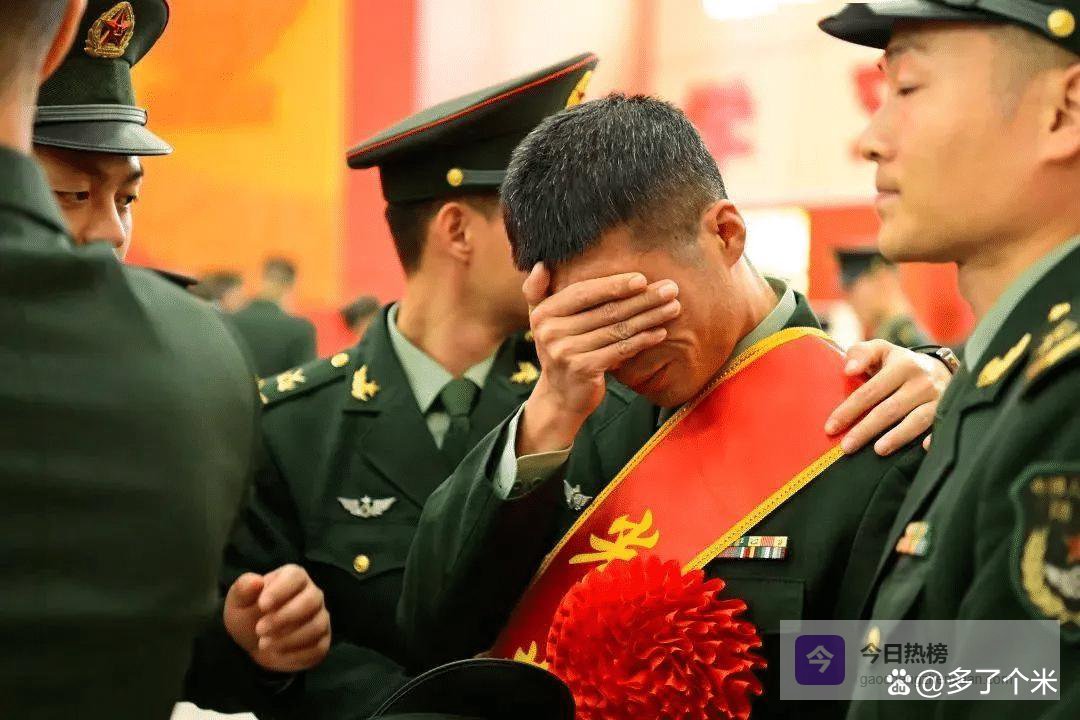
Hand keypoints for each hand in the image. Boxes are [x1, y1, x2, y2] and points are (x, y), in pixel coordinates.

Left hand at [224, 565, 330, 672]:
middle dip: (284, 617)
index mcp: (293, 577)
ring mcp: (320, 617)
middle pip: (311, 600)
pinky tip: (276, 653)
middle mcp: (312, 594)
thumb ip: (243, 589)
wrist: (255, 641)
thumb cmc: (248, 614)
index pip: (296, 576)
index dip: (280, 590)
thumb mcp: (238, 601)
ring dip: (289, 638)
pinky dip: (295, 654)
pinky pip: (317, 647)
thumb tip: (256, 581)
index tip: (262, 605)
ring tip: (264, 644)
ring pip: (316, 626)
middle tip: (260, 629)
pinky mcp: (322, 640)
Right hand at [518, 264, 679, 454]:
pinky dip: (642, 340)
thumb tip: (540, 264)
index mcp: (543, 313)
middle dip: (642, 298)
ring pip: (616, 329)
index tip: (642, 278)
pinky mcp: (583, 369)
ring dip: (649, 317)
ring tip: (673, 308)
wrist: (560, 397)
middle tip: (670, 289)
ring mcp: (566, 352)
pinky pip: (620, 350)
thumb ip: (537, 291)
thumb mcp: (542, 320)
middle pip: (606, 310)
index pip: (584, 292)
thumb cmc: (560, 350)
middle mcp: (551, 331)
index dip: (613, 284)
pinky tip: (660, 332)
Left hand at [824, 340, 950, 455]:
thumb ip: (860, 353)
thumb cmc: (899, 363)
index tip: (831, 427)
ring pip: (916, 420)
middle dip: (866, 429)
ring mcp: (939, 398)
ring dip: (897, 437)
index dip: (850, 410)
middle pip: (890, 409)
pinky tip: (924, 448)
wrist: (938, 369)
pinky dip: (934, 438)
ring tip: (878, 451)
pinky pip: (940, 427)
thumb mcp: (880, 350)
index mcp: (903, 364)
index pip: (871, 391)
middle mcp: (923, 381)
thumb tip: (848, 370)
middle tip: (847, 447)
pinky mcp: (948, 412)